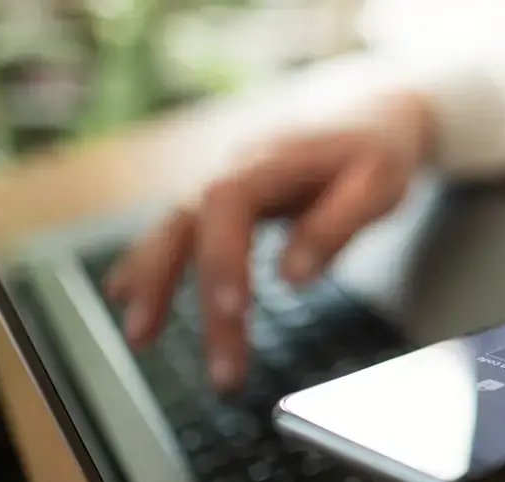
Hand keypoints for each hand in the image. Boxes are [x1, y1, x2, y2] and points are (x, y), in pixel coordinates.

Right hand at [104, 90, 434, 388]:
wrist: (373, 115)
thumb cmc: (378, 152)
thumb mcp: (379, 184)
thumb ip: (337, 226)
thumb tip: (293, 278)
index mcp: (274, 159)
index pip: (228, 203)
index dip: (222, 256)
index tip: (231, 309)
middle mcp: (236, 167)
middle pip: (188, 223)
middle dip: (171, 285)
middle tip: (165, 345)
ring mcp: (225, 183)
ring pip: (175, 230)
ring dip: (153, 283)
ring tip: (138, 337)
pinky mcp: (226, 203)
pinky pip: (181, 232)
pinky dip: (152, 263)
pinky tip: (125, 296)